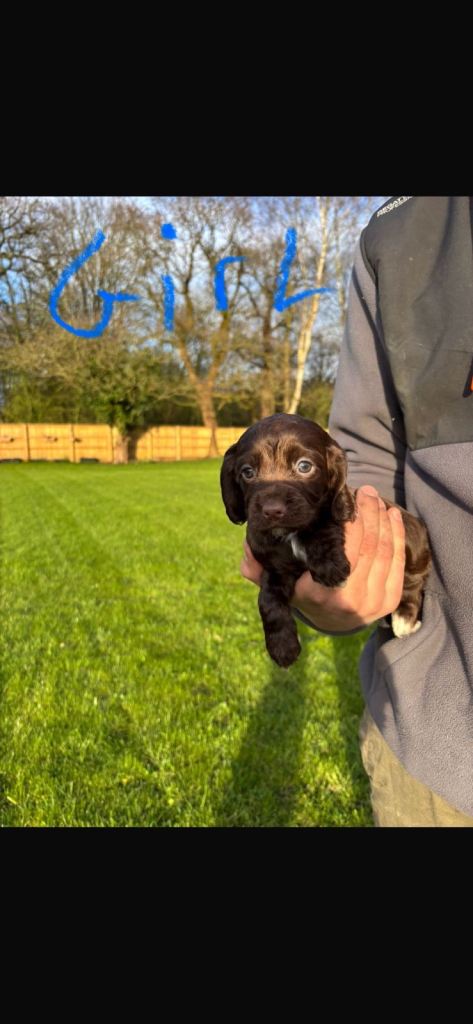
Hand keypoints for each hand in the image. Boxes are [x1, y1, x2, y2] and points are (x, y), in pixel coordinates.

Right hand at [240, 485, 405, 632]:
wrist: (333, 620)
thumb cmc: (304, 591)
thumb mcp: (280, 583)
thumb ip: (258, 569)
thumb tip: (245, 550)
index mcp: (321, 596)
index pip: (344, 554)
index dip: (351, 522)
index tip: (348, 496)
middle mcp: (350, 602)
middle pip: (369, 548)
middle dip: (369, 513)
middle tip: (365, 490)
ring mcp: (373, 602)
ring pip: (385, 552)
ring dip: (383, 520)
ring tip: (375, 498)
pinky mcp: (390, 601)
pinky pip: (398, 561)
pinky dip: (396, 534)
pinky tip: (391, 514)